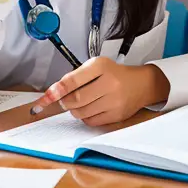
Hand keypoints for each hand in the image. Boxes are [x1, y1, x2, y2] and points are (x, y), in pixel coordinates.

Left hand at [30, 57, 170, 125]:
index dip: (57, 90)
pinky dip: (85, 117)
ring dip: (74, 110)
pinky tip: (91, 108)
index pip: (73, 80)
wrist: (140, 84)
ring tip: (81, 102)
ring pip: (81, 112)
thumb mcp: (96, 67)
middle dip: (64, 102)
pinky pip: (91, 121)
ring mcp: (114, 101)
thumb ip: (75, 77)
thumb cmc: (114, 74)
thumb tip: (55, 92)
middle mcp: (109, 83)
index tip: (46, 97)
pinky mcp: (116, 115)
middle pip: (75, 100)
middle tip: (64, 99)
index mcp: (101, 66)